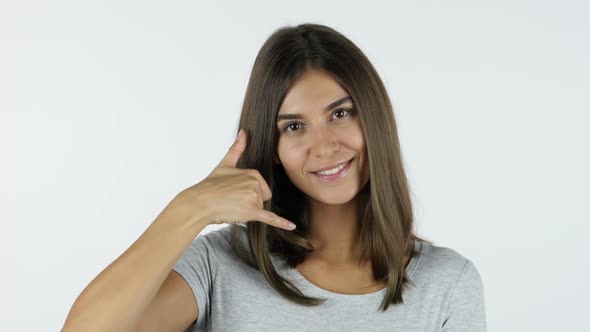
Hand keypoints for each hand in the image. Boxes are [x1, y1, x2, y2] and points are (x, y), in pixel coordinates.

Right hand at [173, 129, 295, 230]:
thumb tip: (244, 132)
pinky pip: (270, 218)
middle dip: (250, 201)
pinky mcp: (252, 212)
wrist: (200, 202)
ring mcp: (255, 198)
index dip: (248, 191)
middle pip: (262, 198)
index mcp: (253, 173)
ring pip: (260, 208)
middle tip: (232, 200)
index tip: (234, 191)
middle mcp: (256, 184)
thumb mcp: (225, 164)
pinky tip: (292, 227)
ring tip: (232, 206)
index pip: (261, 187)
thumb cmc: (210, 185)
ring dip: (248, 210)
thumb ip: (237, 148)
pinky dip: (281, 223)